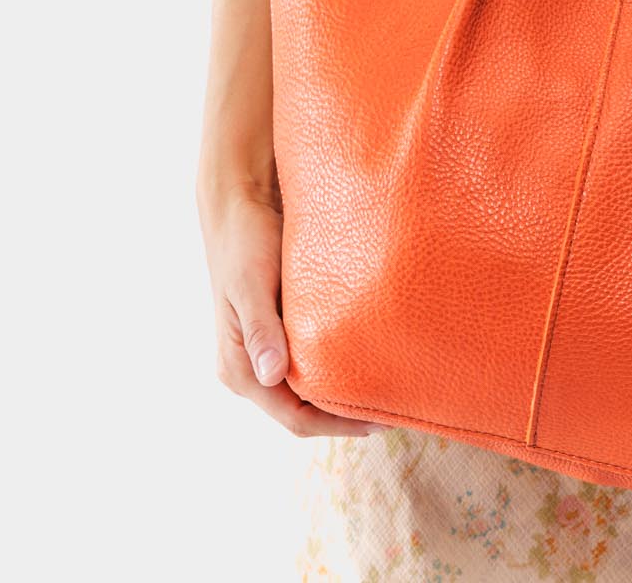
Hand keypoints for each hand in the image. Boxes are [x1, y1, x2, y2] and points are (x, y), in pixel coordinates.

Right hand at [199, 184, 384, 437]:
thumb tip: (272, 374)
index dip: (335, 426)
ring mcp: (263, 353)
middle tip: (393, 411)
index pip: (292, 418)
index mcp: (238, 368)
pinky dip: (335, 371)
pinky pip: (309, 365)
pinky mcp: (278, 333)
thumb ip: (262, 329)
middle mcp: (249, 369)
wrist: (240, 206)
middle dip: (343, 417)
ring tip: (385, 392)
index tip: (377, 421)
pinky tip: (366, 362)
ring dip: (340, 396)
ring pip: (306, 392)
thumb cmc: (245, 241)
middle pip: (301, 412)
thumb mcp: (252, 284)